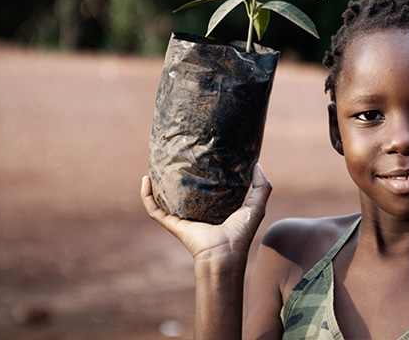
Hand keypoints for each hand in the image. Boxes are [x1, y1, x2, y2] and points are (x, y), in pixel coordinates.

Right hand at [140, 164, 271, 264]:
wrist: (225, 254)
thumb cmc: (241, 233)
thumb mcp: (256, 206)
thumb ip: (262, 187)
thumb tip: (257, 164)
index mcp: (213, 207)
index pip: (204, 187)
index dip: (200, 172)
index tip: (198, 154)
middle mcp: (195, 211)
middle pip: (181, 191)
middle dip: (174, 175)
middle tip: (173, 155)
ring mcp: (181, 217)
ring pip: (162, 198)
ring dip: (155, 184)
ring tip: (154, 165)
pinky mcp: (171, 223)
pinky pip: (153, 208)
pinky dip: (146, 195)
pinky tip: (145, 179)